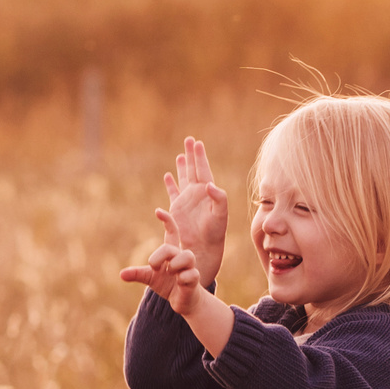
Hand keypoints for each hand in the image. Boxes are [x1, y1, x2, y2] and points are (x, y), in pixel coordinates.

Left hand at [120, 226, 207, 317]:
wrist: (185, 301)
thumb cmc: (168, 285)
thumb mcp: (151, 278)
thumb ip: (138, 274)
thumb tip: (121, 274)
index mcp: (171, 253)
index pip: (172, 232)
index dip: (167, 221)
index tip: (158, 211)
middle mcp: (181, 258)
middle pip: (171, 248)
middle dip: (160, 255)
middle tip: (154, 266)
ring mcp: (189, 268)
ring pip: (187, 256)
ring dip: (175, 264)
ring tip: (170, 272)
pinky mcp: (194, 281)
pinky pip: (192, 275)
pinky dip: (183, 278)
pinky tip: (180, 282)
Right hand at [161, 137, 226, 287]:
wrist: (203, 248)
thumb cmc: (215, 233)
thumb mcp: (221, 215)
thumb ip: (218, 198)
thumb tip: (209, 184)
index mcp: (208, 192)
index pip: (203, 169)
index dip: (199, 156)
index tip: (197, 143)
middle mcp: (197, 194)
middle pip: (193, 169)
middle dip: (191, 155)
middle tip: (189, 140)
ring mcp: (187, 201)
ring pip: (183, 179)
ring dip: (181, 167)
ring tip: (180, 155)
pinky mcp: (177, 209)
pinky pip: (173, 192)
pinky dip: (170, 184)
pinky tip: (168, 176)